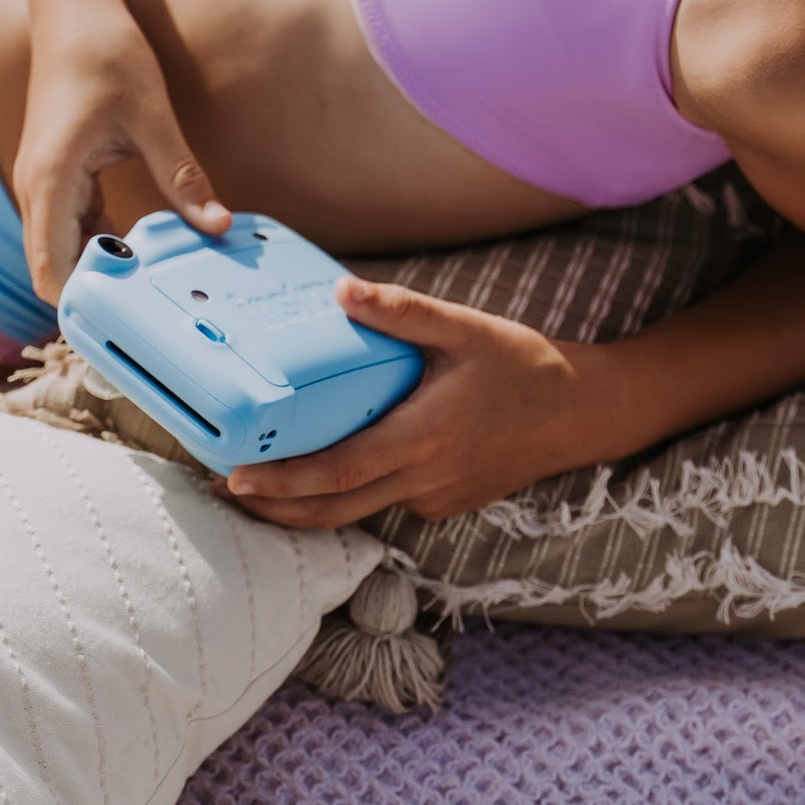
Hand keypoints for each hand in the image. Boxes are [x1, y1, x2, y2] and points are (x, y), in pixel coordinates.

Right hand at [15, 0, 230, 305]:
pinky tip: (145, 248)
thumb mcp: (152, 117)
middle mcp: (37, 189)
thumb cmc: (107, 53)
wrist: (75, 11)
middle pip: (54, 268)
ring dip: (102, 268)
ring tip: (156, 287)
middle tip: (153, 312)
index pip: (51, 271)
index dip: (82, 305)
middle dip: (97, 294)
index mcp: (51, 181)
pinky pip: (74, 225)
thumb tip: (217, 225)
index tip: (128, 322)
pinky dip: (103, 242)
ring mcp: (45, 182)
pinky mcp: (59, 173)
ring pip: (65, 248)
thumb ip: (182, 176)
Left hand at [213, 278, 597, 528]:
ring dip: (306, 506)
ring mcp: (435, 498)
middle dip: (275, 509)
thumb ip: (403, 312)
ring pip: (358, 512)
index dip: (285, 485)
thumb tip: (342, 292)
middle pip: (334, 511)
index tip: (237, 480)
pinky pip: (387, 500)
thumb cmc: (525, 367)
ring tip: (259, 485)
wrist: (582, 413)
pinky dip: (351, 492)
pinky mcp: (445, 500)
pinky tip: (332, 463)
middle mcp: (425, 480)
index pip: (339, 474)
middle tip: (222, 490)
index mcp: (424, 440)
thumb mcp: (466, 329)